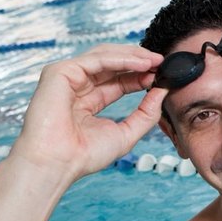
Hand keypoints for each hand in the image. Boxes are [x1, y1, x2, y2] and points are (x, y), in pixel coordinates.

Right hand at [10, 44, 166, 180]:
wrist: (58, 163)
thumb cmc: (83, 155)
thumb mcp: (126, 133)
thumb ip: (146, 113)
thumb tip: (163, 91)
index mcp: (89, 101)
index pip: (119, 81)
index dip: (140, 76)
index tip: (162, 75)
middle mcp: (78, 87)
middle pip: (112, 65)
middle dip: (139, 62)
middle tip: (162, 62)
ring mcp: (67, 78)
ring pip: (104, 56)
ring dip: (132, 56)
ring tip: (155, 61)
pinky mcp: (60, 72)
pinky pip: (96, 59)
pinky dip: (120, 59)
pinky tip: (141, 63)